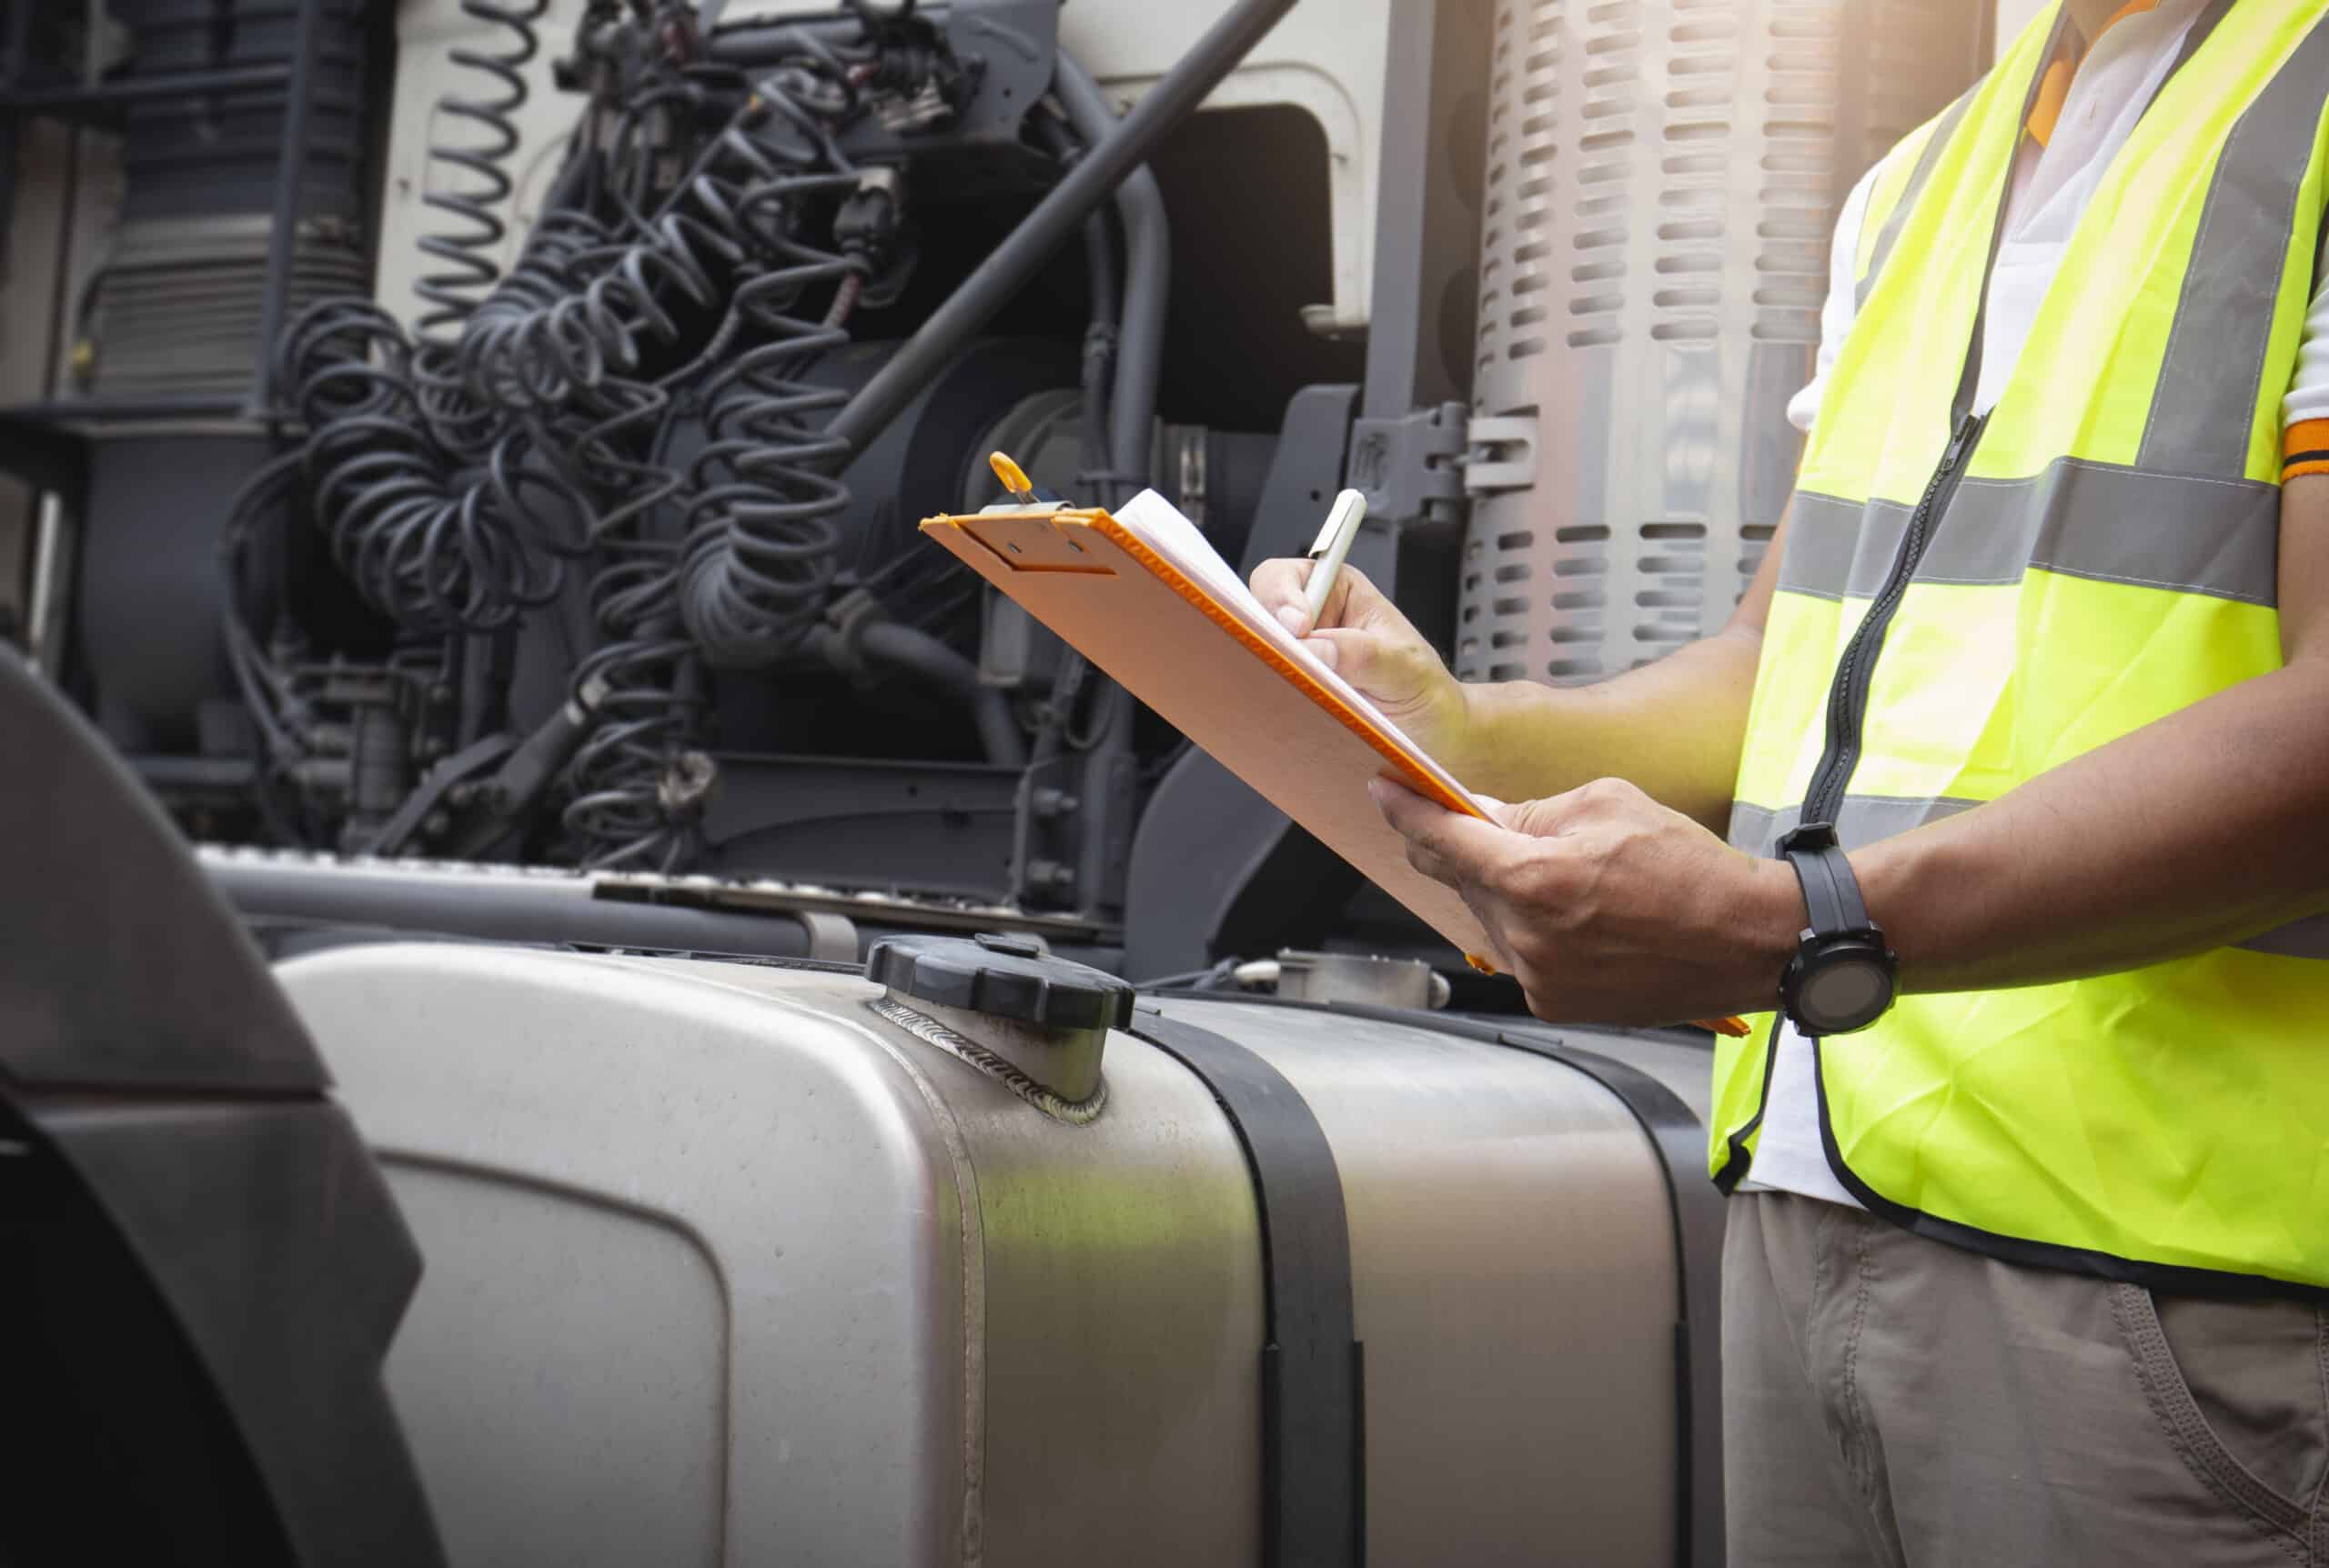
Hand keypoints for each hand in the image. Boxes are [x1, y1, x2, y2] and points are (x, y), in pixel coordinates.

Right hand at [1249, 557, 1472, 763]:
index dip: (1280, 598)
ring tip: (1298, 692)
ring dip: (1269, 674)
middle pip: (1257, 616)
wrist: (1434, 739)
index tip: (1297, 628)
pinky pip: (1265, 694)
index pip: (1285, 578)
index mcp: (1339, 593)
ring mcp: (1298, 662)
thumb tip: (1313, 647)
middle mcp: (1312, 624)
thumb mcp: (1404, 667)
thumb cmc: (1425, 693)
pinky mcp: (1291, 696)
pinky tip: (1292, 713)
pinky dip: (1271, 702)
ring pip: (1257, 657)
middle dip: (1265, 638)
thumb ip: (1362, 654)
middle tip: (1286, 663)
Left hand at [1370, 774, 1801, 1026]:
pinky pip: (1517, 950)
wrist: (1748, 941)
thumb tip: (1479, 815)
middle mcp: (1525, 936)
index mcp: (1532, 878)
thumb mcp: (1606, 804)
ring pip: (1487, 915)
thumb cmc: (1690, 868)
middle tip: (1458, 817)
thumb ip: (1530, 811)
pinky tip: (1571, 909)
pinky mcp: (1554, 1002)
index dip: (1407, 811)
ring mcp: (1537, 976)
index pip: (1442, 838)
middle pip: (1459, 878)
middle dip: (1456, 844)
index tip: (1386, 792)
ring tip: (1553, 868)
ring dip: (1498, 886)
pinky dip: (1526, 924)